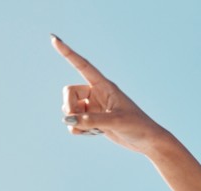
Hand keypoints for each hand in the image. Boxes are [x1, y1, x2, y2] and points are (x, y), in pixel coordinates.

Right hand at [51, 35, 169, 153]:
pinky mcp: (93, 120)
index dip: (68, 53)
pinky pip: (74, 122)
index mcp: (105, 86)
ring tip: (91, 129)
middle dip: (69, 106)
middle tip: (77, 120)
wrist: (147, 141)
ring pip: (69, 108)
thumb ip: (91, 120)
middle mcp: (97, 94)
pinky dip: (77, 129)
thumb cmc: (137, 126)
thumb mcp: (116, 121)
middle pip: (69, 92)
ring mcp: (94, 107)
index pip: (83, 66)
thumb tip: (68, 120)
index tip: (54, 39)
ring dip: (74, 120)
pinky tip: (91, 134)